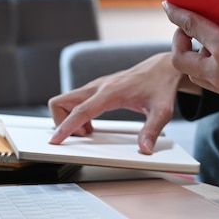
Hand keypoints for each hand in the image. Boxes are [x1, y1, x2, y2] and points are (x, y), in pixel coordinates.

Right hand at [48, 52, 183, 153]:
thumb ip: (151, 130)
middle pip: (62, 102)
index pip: (80, 111)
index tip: (56, 140)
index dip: (66, 127)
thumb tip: (145, 149)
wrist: (163, 69)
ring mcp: (95, 86)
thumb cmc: (161, 87)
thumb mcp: (162, 111)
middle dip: (61, 123)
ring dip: (69, 119)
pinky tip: (91, 124)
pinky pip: (74, 102)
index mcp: (110, 92)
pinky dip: (76, 115)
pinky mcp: (96, 88)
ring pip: (65, 101)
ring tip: (88, 131)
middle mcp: (98, 87)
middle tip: (80, 136)